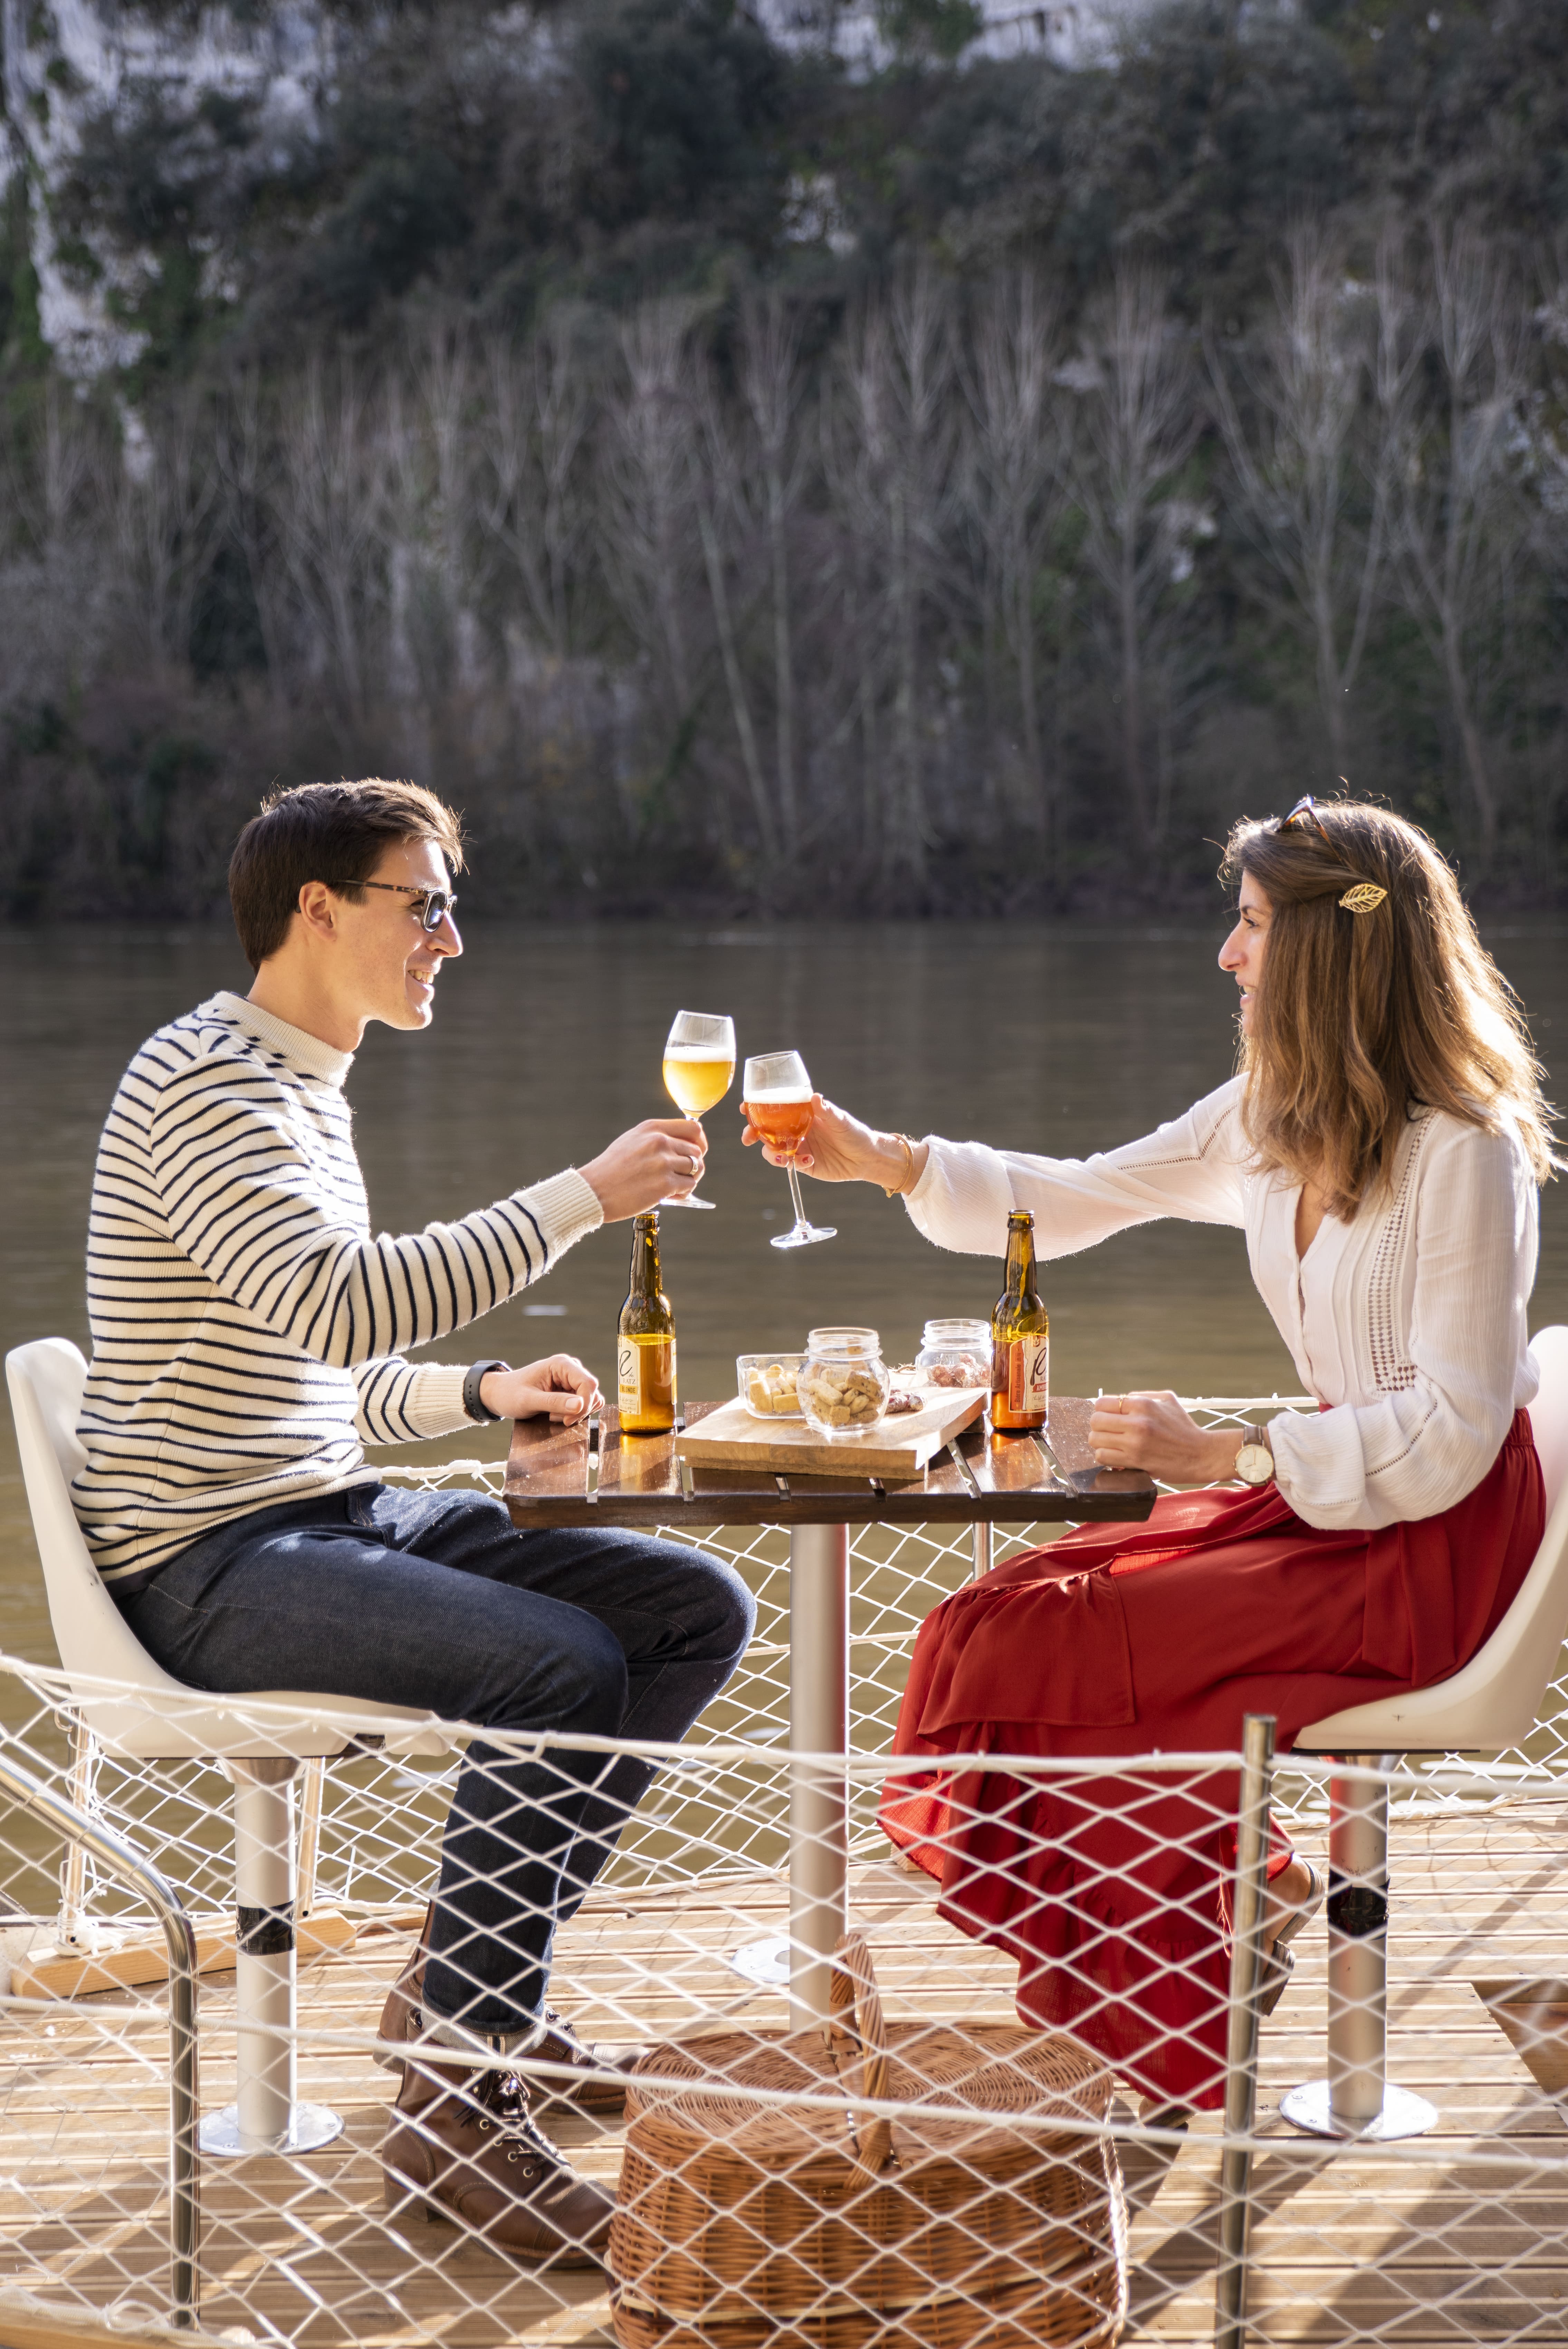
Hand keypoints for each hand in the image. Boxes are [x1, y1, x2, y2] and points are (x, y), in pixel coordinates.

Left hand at [480, 1355, 600, 1422]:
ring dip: (575, 1413)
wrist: (500, 1394)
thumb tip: (580, 1404)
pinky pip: (584, 1404)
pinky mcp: (571, 1390)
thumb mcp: (528, 1400)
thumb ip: (554, 1402)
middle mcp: (570, 1368)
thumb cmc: (510, 1394)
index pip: (588, 1384)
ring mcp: (572, 1379)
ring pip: (591, 1400)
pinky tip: (556, 1414)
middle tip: (554, 1417)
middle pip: (592, 1393)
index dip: (583, 1405)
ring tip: (552, 1415)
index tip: (567, 1420)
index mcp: (562, 1364)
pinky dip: (574, 1414)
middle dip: (578, 1411)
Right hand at [580, 1117, 706, 1220]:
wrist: (593, 1191)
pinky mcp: (664, 1184)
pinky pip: (689, 1186)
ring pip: (696, 1169)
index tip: (696, 1151)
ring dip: (689, 1180)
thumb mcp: (632, 1140)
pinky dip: (683, 1193)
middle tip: (680, 1176)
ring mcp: (663, 1162)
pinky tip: (669, 1196)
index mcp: (652, 1128)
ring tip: (675, 1187)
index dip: (699, 1142)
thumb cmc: (610, 1169)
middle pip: (697, 1151)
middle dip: (692, 1165)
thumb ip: (656, 1137)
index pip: (693, 1128)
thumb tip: (682, 1143)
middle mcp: (660, 1141)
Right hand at [738, 1094, 929, 1191]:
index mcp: (802, 1113)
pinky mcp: (803, 1163)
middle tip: (748, 1137)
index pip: (775, 1107)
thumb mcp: (842, 1120)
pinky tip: (806, 1161)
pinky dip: (791, 1163)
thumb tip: (815, 1097)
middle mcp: (796, 1129)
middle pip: (766, 1129)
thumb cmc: (855, 1133)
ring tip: (781, 1156)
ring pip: (772, 1148)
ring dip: (769, 1152)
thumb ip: (827, 1111)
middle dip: (753, 1132)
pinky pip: (788, 1164)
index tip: (745, 1107)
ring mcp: (798, 1146)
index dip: (757, 1107)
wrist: (867, 1159)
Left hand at [1088, 1390, 1248, 1483]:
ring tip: (1111, 1444)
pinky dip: (1106, 1457)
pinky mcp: (1135, 1462)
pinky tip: (1116, 1456)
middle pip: (1095, 1421)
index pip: (1102, 1403)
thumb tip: (1118, 1399)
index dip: (1102, 1410)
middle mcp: (1137, 1422)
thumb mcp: (1168, 1400)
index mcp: (1143, 1404)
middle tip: (1108, 1432)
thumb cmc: (1184, 1427)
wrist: (1202, 1454)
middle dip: (1098, 1427)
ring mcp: (1135, 1443)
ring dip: (1100, 1443)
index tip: (1108, 1417)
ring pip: (1096, 1440)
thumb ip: (1142, 1396)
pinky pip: (1104, 1457)